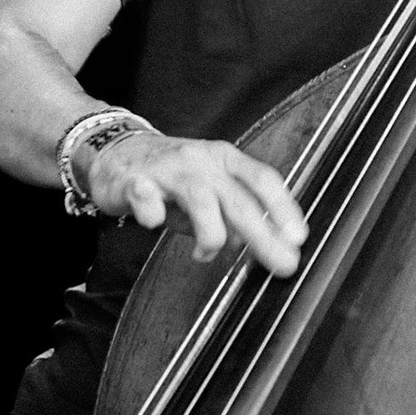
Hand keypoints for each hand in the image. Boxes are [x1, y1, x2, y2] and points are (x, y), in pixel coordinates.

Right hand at [89, 133, 309, 276]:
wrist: (116, 151)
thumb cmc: (173, 177)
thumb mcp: (211, 191)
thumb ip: (236, 215)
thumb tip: (267, 245)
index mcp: (224, 160)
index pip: (262, 179)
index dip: (284, 207)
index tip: (299, 237)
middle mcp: (201, 160)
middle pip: (238, 198)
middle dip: (263, 234)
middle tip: (281, 263)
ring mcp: (168, 169)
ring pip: (200, 199)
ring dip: (211, 233)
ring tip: (206, 253)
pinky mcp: (134, 181)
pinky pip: (145, 195)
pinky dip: (152, 211)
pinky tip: (154, 222)